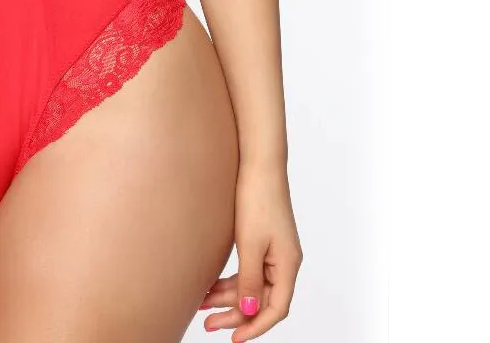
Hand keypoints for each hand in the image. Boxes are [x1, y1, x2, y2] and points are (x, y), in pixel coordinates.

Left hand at [200, 164, 301, 340]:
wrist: (258, 164)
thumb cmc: (257, 199)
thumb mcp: (250, 244)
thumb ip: (250, 281)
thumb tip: (250, 313)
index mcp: (287, 265)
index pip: (276, 309)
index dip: (256, 327)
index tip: (233, 338)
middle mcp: (284, 261)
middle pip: (262, 300)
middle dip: (236, 314)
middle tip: (208, 323)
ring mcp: (273, 251)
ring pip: (252, 285)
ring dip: (228, 297)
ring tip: (202, 304)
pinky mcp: (261, 240)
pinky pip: (248, 269)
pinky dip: (230, 279)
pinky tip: (210, 284)